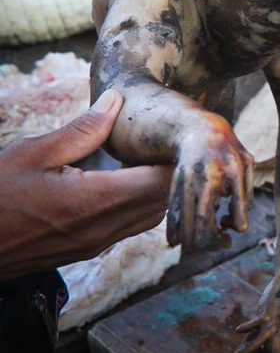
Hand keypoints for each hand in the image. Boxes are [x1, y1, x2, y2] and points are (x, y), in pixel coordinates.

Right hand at [0, 90, 172, 280]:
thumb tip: (116, 102)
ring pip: (151, 216)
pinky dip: (140, 201)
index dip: (174, 157)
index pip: (161, 182)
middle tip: (163, 139)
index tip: (173, 133)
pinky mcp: (87, 251)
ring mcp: (95, 245)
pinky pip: (131, 224)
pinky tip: (125, 178)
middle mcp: (101, 230)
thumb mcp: (32, 154)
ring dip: (157, 187)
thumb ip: (81, 130)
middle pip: (163, 200)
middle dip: (170, 170)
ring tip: (144, 155)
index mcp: (90, 203)